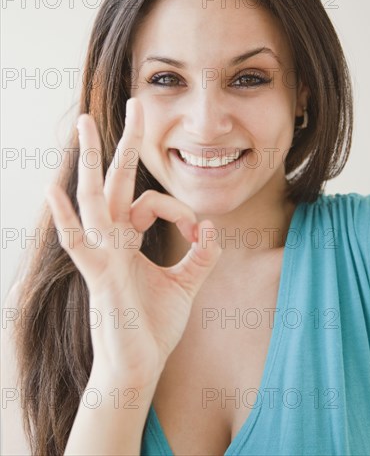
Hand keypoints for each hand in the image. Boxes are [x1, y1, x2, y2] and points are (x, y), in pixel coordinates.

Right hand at [45, 98, 221, 387]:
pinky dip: (65, 218)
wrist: (138, 368)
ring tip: (86, 124)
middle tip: (135, 105)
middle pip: (116, 182)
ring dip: (91, 162)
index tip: (199, 230)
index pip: (151, 202)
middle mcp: (111, 240)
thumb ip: (201, 256)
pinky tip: (53, 188)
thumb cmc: (154, 327)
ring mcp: (102, 256)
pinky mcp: (100, 277)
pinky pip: (78, 243)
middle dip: (125, 143)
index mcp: (128, 239)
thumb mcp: (186, 285)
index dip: (179, 208)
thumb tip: (213, 228)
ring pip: (93, 200)